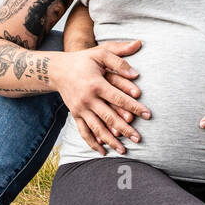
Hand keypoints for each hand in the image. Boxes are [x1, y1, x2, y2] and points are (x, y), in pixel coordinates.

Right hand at [54, 40, 150, 155]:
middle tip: (138, 139)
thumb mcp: (100, 52)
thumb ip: (119, 56)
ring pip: (96, 128)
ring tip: (123, 151)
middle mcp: (87, 99)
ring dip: (110, 140)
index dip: (134, 107)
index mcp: (96, 84)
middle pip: (109, 117)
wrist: (56, 69)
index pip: (119, 98)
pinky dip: (92, 143)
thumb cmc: (83, 60)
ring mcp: (80, 109)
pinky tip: (102, 152)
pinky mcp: (75, 115)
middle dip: (125, 129)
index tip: (148, 115)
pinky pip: (83, 132)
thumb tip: (137, 63)